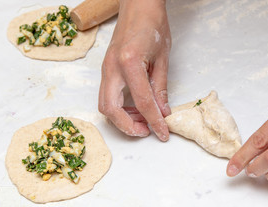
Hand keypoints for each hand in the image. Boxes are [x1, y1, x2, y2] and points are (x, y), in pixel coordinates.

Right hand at [98, 0, 170, 140]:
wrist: (138, 5)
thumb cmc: (152, 24)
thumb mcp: (163, 58)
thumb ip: (160, 87)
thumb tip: (162, 112)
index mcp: (129, 62)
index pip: (142, 101)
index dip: (154, 121)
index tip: (162, 133)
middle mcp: (112, 68)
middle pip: (110, 109)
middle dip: (128, 126)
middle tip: (147, 130)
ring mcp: (105, 69)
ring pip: (105, 105)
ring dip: (122, 118)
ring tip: (143, 119)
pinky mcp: (106, 69)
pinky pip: (107, 96)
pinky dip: (119, 108)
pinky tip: (135, 107)